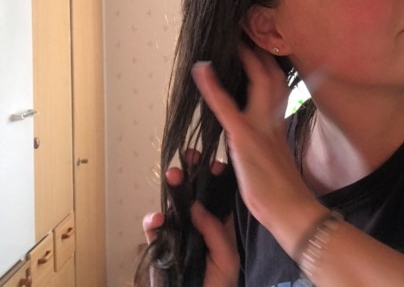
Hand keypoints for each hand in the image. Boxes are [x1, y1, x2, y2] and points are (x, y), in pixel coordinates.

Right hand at [142, 153, 239, 286]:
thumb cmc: (218, 286)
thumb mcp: (226, 258)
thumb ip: (215, 231)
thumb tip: (196, 205)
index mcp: (218, 224)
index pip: (217, 195)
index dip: (215, 178)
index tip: (214, 163)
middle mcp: (197, 223)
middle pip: (193, 193)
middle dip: (191, 173)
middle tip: (189, 156)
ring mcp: (178, 232)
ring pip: (173, 204)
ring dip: (172, 188)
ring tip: (173, 175)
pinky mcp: (159, 244)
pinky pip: (153, 229)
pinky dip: (152, 221)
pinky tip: (157, 219)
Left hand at [191, 45, 327, 258]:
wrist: (290, 209)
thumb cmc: (280, 187)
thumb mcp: (277, 153)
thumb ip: (269, 133)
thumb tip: (258, 124)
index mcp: (279, 121)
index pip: (277, 82)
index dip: (268, 61)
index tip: (260, 45)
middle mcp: (272, 117)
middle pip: (271, 74)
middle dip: (259, 51)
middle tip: (246, 33)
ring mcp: (259, 124)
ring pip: (257, 80)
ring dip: (244, 57)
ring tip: (231, 38)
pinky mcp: (244, 136)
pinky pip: (226, 105)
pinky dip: (212, 85)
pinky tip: (201, 69)